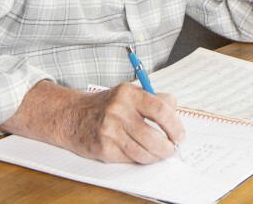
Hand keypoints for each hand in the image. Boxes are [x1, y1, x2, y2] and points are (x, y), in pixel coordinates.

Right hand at [0, 80, 184, 163]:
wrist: (72, 116)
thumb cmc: (106, 105)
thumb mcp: (129, 93)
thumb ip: (154, 99)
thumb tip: (176, 112)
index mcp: (128, 93)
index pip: (160, 110)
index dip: (175, 126)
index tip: (179, 135)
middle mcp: (118, 110)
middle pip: (153, 136)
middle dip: (167, 147)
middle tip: (172, 149)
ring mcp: (109, 130)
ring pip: (142, 151)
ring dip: (156, 156)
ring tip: (160, 153)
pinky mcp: (103, 148)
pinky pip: (129, 158)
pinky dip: (140, 159)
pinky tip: (142, 154)